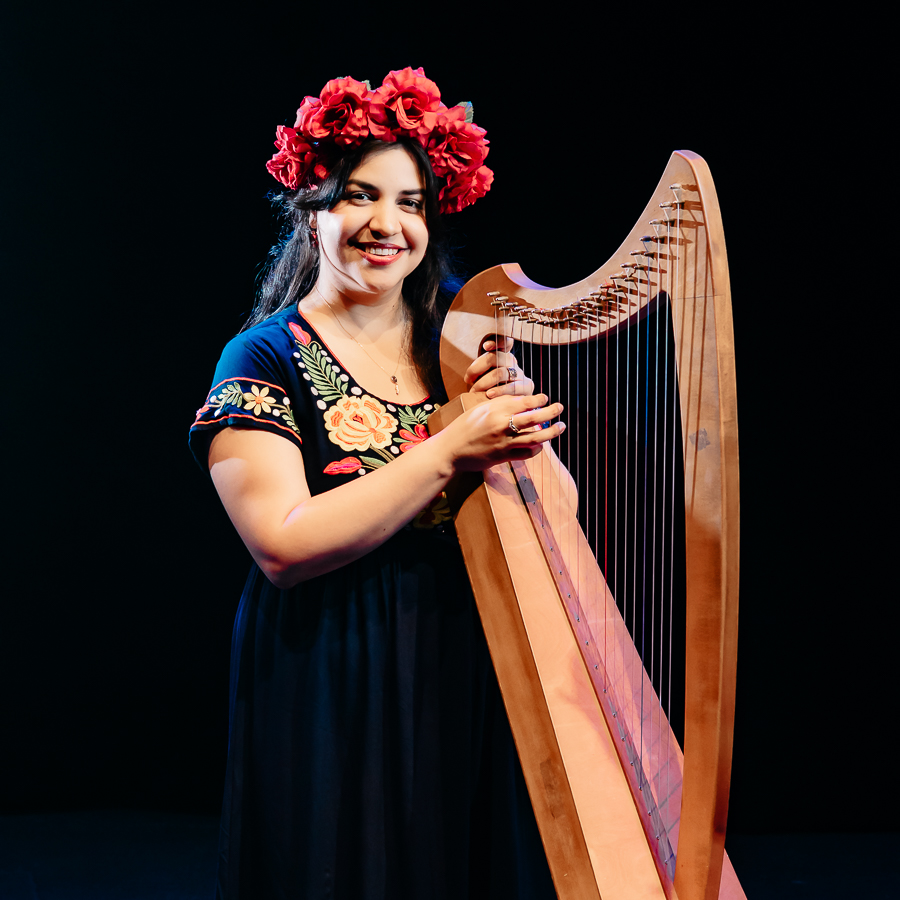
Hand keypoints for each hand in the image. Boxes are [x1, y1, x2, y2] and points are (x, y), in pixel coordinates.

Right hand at [445, 393, 564, 472]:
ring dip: (551, 432)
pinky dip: (537, 449)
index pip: (524, 402)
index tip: (545, 398)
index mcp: (494, 410)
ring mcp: (504, 442)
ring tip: (561, 427)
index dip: (538, 400)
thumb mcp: (479, 409)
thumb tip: (521, 401)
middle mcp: (501, 425)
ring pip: (535, 437)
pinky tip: (541, 445)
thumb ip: (499, 404)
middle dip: (551, 412)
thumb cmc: (462, 428)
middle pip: (534, 417)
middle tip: (560, 408)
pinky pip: (527, 453)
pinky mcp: (503, 457)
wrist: (450, 451)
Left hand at [464, 337, 534, 397]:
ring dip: (484, 383)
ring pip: (500, 373)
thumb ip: (479, 372)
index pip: (503, 342)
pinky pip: (512, 387)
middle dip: (477, 368)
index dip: (496, 342)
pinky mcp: (527, 386)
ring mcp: (520, 373)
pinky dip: (499, 391)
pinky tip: (489, 394)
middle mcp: (512, 362)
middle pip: (495, 357)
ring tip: (474, 391)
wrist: (511, 404)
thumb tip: (468, 378)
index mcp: (502, 355)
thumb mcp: (484, 377)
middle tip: (468, 380)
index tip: (486, 346)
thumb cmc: (492, 389)